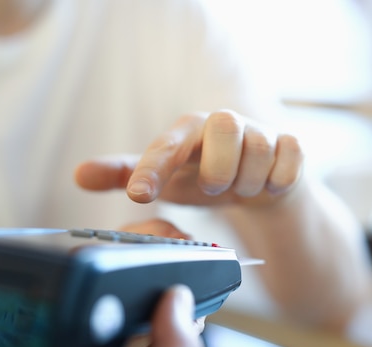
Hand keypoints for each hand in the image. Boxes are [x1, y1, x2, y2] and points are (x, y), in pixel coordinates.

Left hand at [74, 110, 302, 207]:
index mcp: (188, 131)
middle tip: (215, 187)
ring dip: (247, 182)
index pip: (167, 144)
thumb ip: (126, 176)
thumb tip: (79, 174)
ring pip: (259, 149)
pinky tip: (268, 186)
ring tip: (240, 190)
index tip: (139, 197)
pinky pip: (290, 160)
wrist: (257, 186)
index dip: (152, 169)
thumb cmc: (204, 177)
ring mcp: (261, 132)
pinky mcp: (291, 146)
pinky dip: (278, 181)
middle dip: (218, 168)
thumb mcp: (165, 179)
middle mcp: (225, 124)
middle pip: (224, 127)